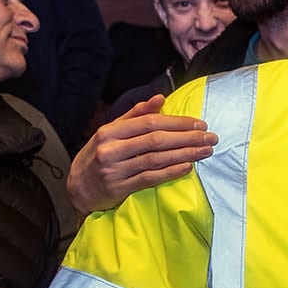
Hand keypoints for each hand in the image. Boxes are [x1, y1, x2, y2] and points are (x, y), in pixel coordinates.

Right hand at [67, 94, 217, 213]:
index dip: (177, 122)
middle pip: (156, 140)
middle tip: (210, 137)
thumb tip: (159, 98)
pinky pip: (150, 178)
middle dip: (187, 138)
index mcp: (110, 132)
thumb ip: (135, 115)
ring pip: (156, 159)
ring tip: (205, 151)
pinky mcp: (119, 189)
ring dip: (185, 154)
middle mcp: (112, 149)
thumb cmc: (97, 156)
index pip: (149, 123)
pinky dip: (171, 172)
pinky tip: (188, 167)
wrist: (77, 188)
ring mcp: (115, 170)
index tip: (199, 124)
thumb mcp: (110, 132)